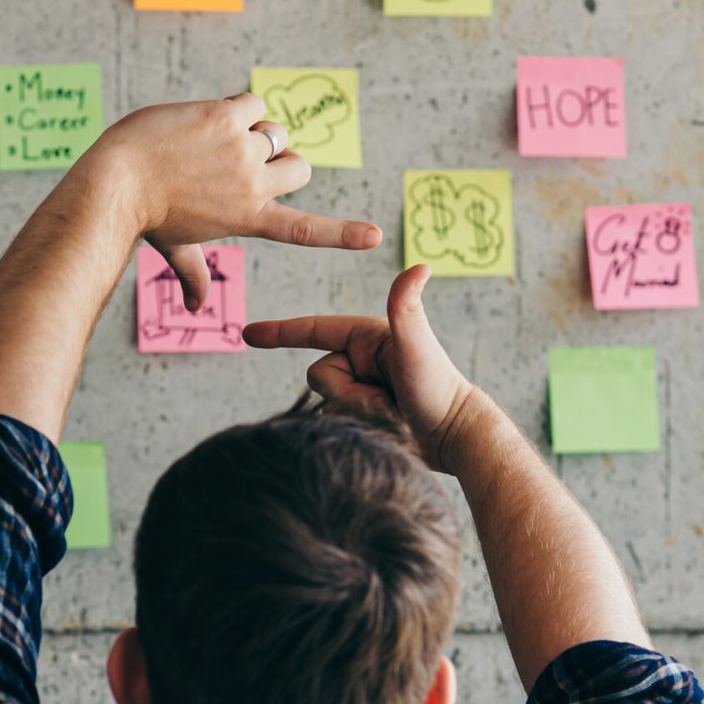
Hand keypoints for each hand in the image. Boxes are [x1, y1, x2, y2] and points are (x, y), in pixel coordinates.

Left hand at [82, 93, 381, 308]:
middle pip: (300, 167)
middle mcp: (254, 186)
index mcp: (250, 219)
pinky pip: (253, 102)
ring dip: (253, 131)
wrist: (116, 181)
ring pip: (275, 130)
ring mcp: (242, 150)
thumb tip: (196, 310)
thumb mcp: (175, 249)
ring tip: (211, 142)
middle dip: (280, 161)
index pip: (307, 230)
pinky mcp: (226, 117)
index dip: (344, 234)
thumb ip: (194, 276)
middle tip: (240, 162)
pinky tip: (204, 121)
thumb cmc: (144, 217)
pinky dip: (237, 107)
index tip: (376, 238)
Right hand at [244, 264, 480, 471]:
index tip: (248, 334)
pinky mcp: (362, 413)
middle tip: (386, 400)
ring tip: (390, 413)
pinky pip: (335, 419)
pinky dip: (355, 424)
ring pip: (326, 400)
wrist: (454, 437)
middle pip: (319, 375)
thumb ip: (407, 310)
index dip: (280, 332)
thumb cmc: (439, 389)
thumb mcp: (418, 348)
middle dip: (346, 393)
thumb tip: (419, 267)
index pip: (314, 330)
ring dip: (355, 411)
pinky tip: (384, 425)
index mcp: (367, 337)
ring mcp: (361, 386)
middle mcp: (360, 359)